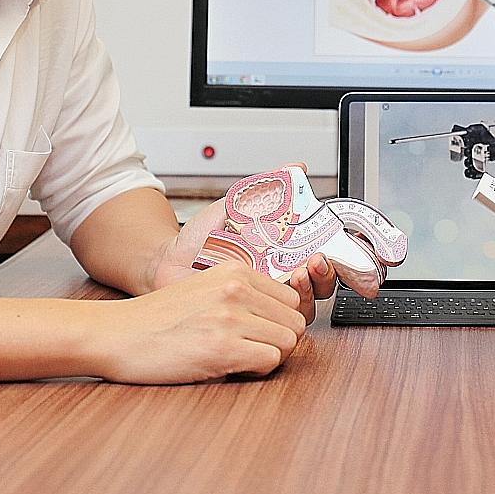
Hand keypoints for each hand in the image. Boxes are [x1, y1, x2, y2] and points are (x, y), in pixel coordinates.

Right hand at [95, 262, 308, 383]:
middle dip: (278, 340)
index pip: (292, 298)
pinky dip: (257, 370)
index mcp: (235, 271)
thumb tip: (278, 312)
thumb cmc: (156, 318)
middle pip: (295, 321)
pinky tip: (232, 367)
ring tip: (241, 358)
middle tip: (252, 348)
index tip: (261, 331)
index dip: (279, 320)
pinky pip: (270, 361)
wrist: (117, 334)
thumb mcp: (204, 288)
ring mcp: (230, 317)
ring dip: (269, 356)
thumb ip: (240, 293)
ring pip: (288, 342)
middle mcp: (237, 289)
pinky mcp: (223, 348)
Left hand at [151, 197, 336, 325]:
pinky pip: (273, 327)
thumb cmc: (198, 238)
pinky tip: (271, 298)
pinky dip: (279, 315)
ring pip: (302, 310)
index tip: (321, 252)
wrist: (167, 262)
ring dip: (306, 294)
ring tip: (296, 274)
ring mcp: (263, 301)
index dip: (327, 261)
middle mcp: (276, 280)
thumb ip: (266, 187)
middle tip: (313, 263)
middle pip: (317, 288)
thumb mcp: (234, 205)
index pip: (317, 263)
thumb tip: (296, 166)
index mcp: (280, 254)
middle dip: (322, 277)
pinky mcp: (247, 320)